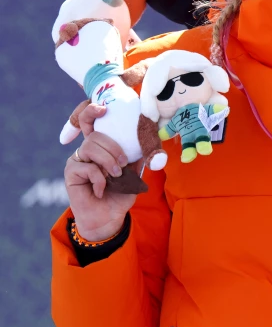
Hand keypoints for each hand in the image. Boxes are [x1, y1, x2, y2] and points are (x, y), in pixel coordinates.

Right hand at [63, 104, 137, 240]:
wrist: (109, 218)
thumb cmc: (121, 194)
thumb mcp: (134, 174)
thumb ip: (137, 158)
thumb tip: (146, 144)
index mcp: (102, 146)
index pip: (92, 122)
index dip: (92, 111)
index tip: (103, 109)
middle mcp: (88, 150)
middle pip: (96, 135)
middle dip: (114, 148)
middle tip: (123, 164)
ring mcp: (78, 160)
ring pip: (90, 147)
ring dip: (108, 161)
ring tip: (116, 175)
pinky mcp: (71, 173)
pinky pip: (86, 167)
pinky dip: (99, 178)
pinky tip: (103, 189)